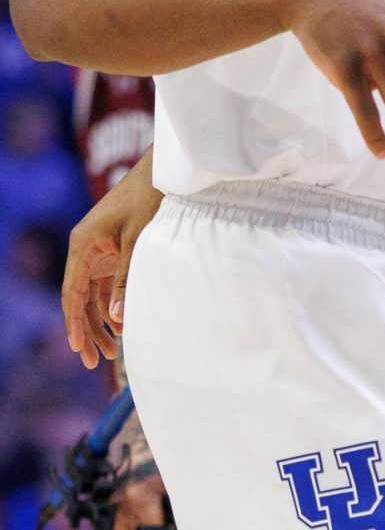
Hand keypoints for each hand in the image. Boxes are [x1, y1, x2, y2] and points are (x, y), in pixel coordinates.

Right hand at [63, 151, 162, 368]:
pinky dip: (112, 304)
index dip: (74, 323)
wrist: (163, 172)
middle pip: (79, 299)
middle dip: (86, 330)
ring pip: (92, 295)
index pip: (73, 293)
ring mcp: (97, 251)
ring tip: (110, 351)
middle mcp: (84, 250)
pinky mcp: (112, 251)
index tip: (78, 349)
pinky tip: (121, 325)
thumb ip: (125, 279)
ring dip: (99, 321)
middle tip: (94, 361)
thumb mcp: (138, 242)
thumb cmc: (149, 200)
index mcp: (83, 246)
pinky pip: (105, 285)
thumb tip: (116, 317)